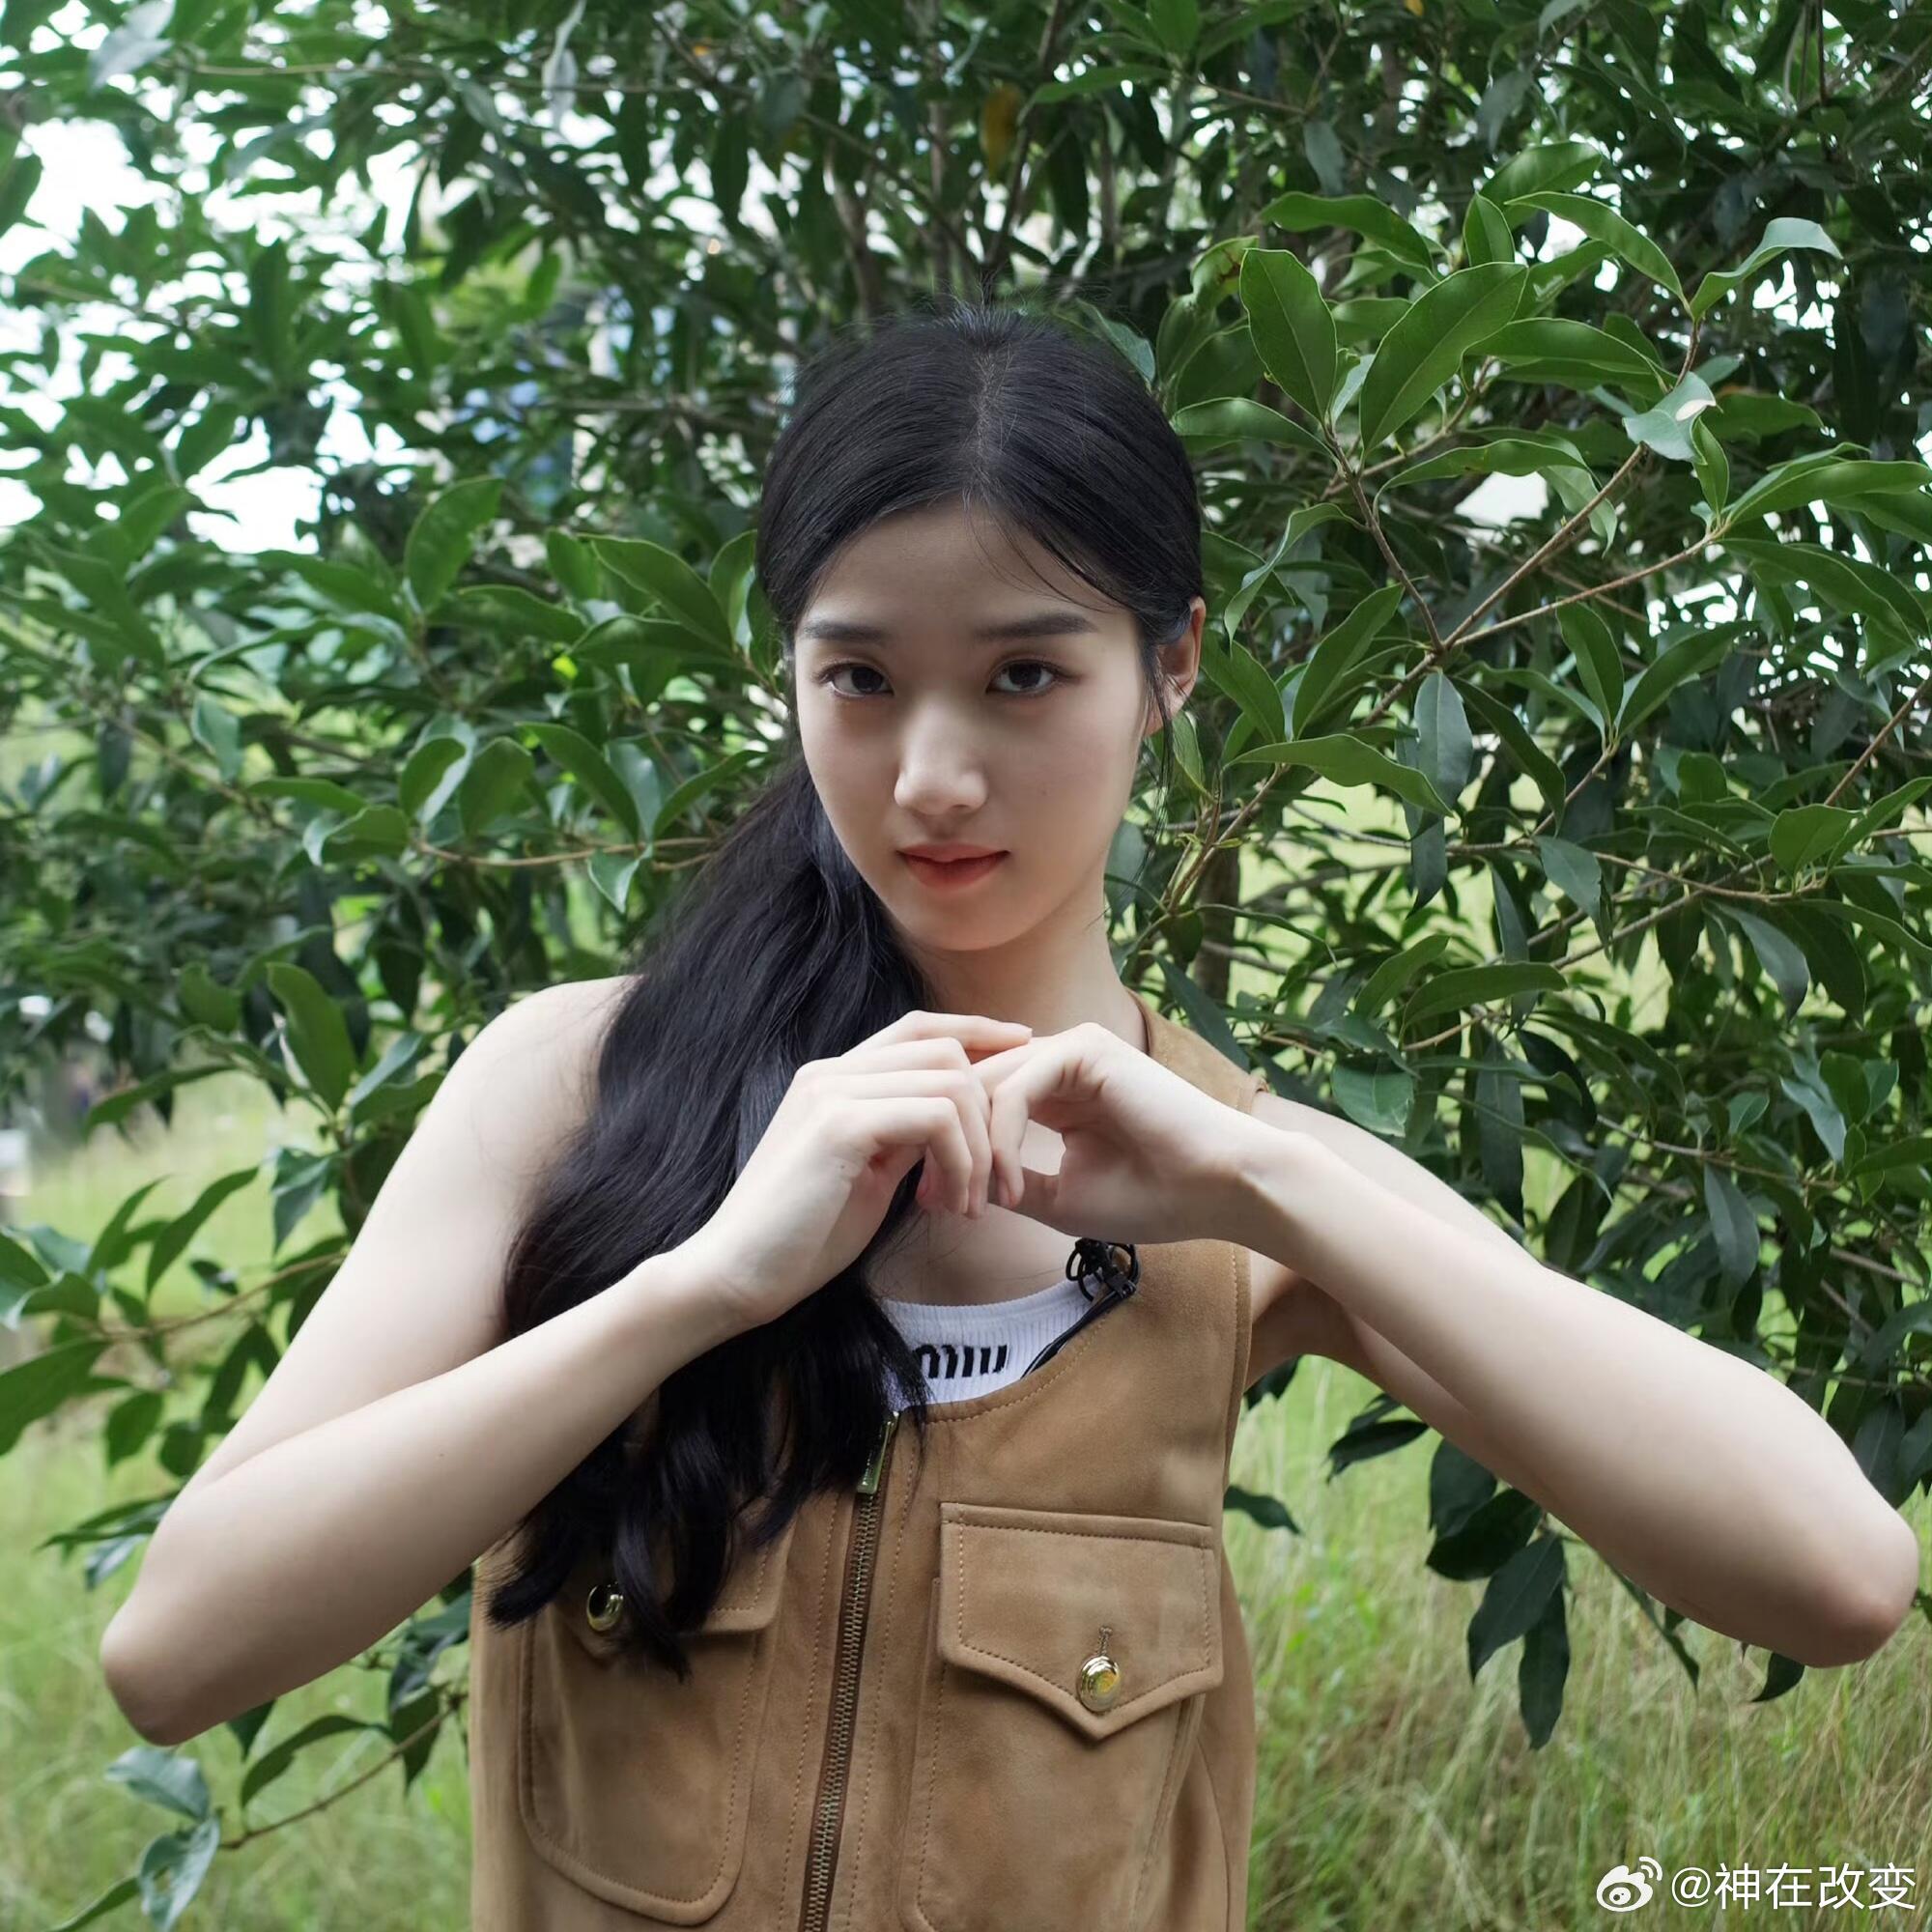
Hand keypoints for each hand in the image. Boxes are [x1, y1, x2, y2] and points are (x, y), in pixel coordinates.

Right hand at [680, 1010, 1028, 1330]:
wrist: (735, 1274)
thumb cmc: (800, 1236)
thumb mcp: (868, 1174)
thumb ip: (906, 1137)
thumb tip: (956, 1121)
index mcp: (833, 1079)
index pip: (918, 1030)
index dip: (976, 1032)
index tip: (1022, 1051)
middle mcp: (831, 1072)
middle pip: (945, 1050)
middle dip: (990, 1111)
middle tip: (993, 1184)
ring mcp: (833, 1093)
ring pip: (950, 1083)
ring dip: (978, 1148)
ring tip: (966, 1205)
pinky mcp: (840, 1126)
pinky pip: (936, 1118)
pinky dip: (960, 1161)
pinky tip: (947, 1205)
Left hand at [965, 1020, 1257, 1245]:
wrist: (1221, 1189)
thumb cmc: (1155, 1196)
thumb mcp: (1060, 1196)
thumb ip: (1009, 1183)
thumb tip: (951, 1184)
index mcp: (1052, 1089)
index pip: (975, 1104)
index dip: (947, 1150)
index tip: (936, 1205)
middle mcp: (1057, 1059)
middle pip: (969, 1091)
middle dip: (947, 1149)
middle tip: (936, 1205)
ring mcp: (1072, 1048)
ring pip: (986, 1089)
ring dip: (972, 1152)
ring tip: (971, 1204)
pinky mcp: (1085, 1049)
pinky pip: (1017, 1090)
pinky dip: (1004, 1142)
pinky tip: (1012, 1187)